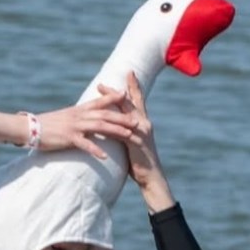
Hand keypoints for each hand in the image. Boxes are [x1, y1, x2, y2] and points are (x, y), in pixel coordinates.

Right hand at [35, 88, 138, 158]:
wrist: (29, 128)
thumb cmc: (46, 124)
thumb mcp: (64, 116)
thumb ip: (77, 116)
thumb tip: (86, 117)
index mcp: (78, 110)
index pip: (100, 101)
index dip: (113, 98)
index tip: (127, 96)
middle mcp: (79, 115)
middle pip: (105, 114)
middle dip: (122, 118)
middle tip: (137, 122)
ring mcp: (74, 126)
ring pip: (100, 126)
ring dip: (115, 131)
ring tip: (129, 136)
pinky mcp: (68, 138)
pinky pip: (85, 144)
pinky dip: (95, 150)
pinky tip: (105, 157)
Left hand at [97, 72, 174, 211]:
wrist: (151, 176)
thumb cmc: (140, 161)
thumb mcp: (133, 143)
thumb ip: (127, 132)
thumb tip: (117, 127)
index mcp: (143, 122)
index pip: (136, 101)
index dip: (132, 87)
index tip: (127, 74)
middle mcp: (143, 123)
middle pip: (129, 102)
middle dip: (116, 91)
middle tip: (101, 83)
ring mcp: (140, 131)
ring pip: (124, 111)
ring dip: (111, 101)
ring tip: (99, 93)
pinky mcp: (135, 141)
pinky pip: (119, 129)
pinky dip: (109, 122)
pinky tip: (99, 116)